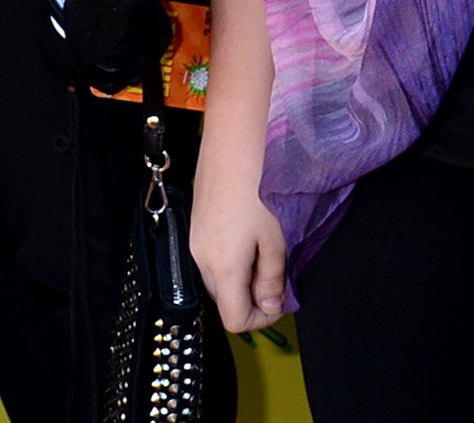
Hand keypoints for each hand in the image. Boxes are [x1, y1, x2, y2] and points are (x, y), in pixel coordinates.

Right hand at [188, 143, 287, 332]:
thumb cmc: (256, 191)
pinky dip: (231, 262)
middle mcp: (202, 260)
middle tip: (275, 276)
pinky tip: (247, 237)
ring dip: (241, 280)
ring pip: (218, 282)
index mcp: (223, 268)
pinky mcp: (195, 230)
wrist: (230, 152)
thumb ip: (272, 279)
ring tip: (263, 252)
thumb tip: (270, 305)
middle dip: (252, 299)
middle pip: (225, 302)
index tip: (279, 302)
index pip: (235, 320)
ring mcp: (195, 244)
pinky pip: (211, 261)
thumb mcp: (275, 241)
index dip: (261, 319)